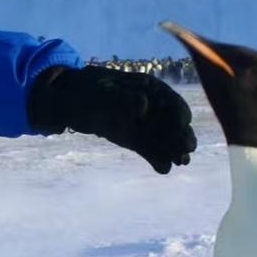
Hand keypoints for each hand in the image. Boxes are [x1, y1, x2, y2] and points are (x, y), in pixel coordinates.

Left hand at [28, 65, 195, 173]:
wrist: (68, 103)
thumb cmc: (85, 91)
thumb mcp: (99, 92)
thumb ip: (120, 99)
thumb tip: (143, 105)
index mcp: (146, 87)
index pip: (168, 100)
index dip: (178, 113)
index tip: (182, 125)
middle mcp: (149, 105)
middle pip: (170, 121)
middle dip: (180, 135)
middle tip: (187, 150)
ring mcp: (142, 123)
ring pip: (162, 137)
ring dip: (173, 149)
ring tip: (181, 162)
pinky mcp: (132, 137)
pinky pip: (147, 148)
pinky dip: (155, 157)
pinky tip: (164, 169)